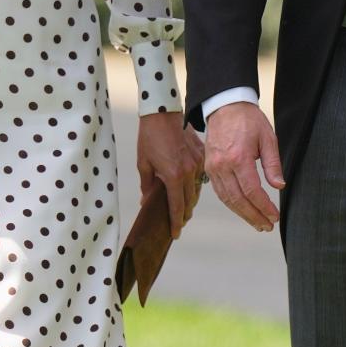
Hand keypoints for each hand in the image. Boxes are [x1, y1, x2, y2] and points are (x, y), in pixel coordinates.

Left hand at [137, 111, 204, 237]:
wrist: (162, 113)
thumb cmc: (150, 137)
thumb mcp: (144, 163)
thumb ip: (147, 186)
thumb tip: (146, 203)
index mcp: (174, 176)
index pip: (177, 207)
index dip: (176, 223)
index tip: (175, 234)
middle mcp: (189, 171)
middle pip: (190, 201)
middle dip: (184, 214)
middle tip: (179, 222)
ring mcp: (197, 162)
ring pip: (197, 189)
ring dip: (191, 200)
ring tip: (184, 208)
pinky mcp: (201, 153)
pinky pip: (201, 175)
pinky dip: (196, 184)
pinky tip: (190, 187)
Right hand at [204, 102, 284, 231]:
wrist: (225, 104)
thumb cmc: (248, 119)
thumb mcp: (267, 138)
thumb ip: (273, 164)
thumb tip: (279, 186)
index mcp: (239, 157)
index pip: (252, 192)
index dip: (264, 207)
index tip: (274, 216)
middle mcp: (223, 165)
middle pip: (238, 200)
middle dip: (254, 216)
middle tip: (267, 226)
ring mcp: (213, 167)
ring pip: (227, 199)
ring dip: (242, 213)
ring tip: (257, 222)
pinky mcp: (208, 167)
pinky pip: (219, 191)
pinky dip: (231, 203)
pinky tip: (242, 208)